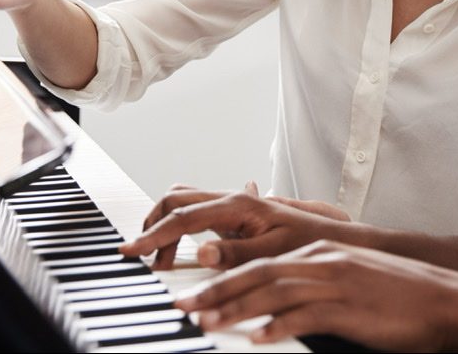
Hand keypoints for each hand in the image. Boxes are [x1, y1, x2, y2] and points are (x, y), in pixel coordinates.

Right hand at [120, 182, 352, 270]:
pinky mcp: (231, 214)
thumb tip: (201, 253)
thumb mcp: (272, 253)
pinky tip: (177, 249)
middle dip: (153, 224)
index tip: (129, 251)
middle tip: (144, 257)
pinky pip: (195, 212)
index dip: (153, 236)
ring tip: (161, 259)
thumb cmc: (305, 242)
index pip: (184, 218)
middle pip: (176, 198)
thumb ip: (235, 254)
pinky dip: (177, 226)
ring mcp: (230, 205)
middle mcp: (230, 198)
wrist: (328, 233)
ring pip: (183, 201)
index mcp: (238, 205)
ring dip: (164, 224)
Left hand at [174, 240, 457, 351]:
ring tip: (206, 323)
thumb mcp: (352, 278)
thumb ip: (316, 281)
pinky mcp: (349, 307)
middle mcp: (324, 261)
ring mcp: (337, 282)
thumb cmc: (396, 294)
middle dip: (219, 290)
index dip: (226, 278)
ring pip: (275, 292)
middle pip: (260, 273)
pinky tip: (257, 337)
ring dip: (237, 308)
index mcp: (321, 253)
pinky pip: (306, 316)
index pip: (263, 263)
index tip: (196, 294)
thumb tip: (282, 299)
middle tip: (186, 306)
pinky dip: (278, 326)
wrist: (442, 297)